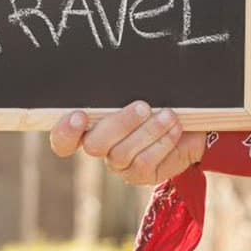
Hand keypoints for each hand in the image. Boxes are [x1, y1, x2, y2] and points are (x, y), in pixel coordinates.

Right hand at [49, 102, 206, 185]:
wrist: (188, 124)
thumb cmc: (156, 101)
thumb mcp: (137, 92)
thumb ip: (121, 92)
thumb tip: (116, 75)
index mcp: (88, 126)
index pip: (63, 140)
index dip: (64, 132)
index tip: (79, 115)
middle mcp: (99, 147)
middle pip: (93, 145)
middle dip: (119, 124)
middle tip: (142, 106)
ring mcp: (118, 164)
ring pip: (123, 153)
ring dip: (148, 131)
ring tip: (168, 114)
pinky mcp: (139, 175)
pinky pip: (144, 163)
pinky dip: (161, 143)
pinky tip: (174, 128)